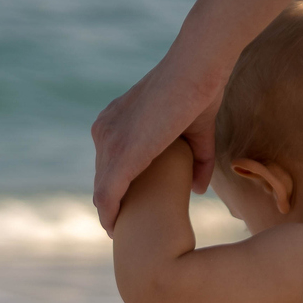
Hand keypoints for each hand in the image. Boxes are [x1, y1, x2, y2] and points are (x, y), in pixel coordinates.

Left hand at [92, 57, 225, 232]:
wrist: (198, 67)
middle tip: (126, 230)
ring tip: (123, 235)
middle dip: (112, 207)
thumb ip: (197, 162)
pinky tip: (115, 230)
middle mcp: (105, 130)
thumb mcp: (197, 134)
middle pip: (102, 180)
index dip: (116, 191)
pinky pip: (108, 193)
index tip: (128, 211)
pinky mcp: (123, 152)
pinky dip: (110, 214)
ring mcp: (110, 140)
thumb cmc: (200, 91)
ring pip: (102, 190)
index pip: (108, 165)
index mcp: (115, 122)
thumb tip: (199, 190)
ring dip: (110, 215)